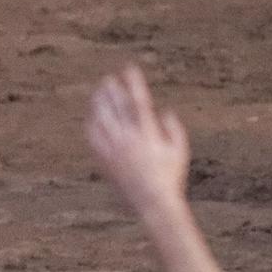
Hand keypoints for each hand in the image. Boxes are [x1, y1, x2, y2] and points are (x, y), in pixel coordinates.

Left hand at [87, 66, 190, 214]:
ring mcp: (115, 150)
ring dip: (100, 103)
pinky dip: (92, 125)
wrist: (152, 202)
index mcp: (148, 134)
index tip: (130, 69)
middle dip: (113, 90)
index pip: (139, 102)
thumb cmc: (170, 177)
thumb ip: (174, 130)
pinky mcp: (106, 161)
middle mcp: (129, 139)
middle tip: (109, 79)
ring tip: (98, 93)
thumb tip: (166, 112)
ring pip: (102, 120)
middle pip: (117, 107)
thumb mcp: (180, 151)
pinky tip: (91, 118)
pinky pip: (94, 138)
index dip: (134, 84)